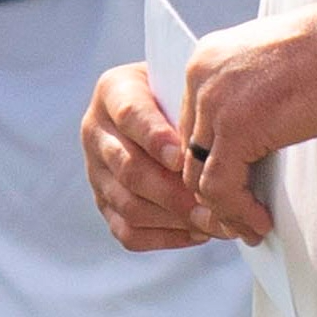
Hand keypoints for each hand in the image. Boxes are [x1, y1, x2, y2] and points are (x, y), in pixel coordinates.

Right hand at [82, 62, 217, 251]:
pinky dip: (164, 237)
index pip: (130, 115)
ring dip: (173, 219)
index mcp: (113, 91)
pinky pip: (128, 231)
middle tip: (211, 203)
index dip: (156, 139)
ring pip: (129, 205)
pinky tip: (197, 233)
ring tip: (212, 222)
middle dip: (172, 191)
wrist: (164, 101)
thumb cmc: (185, 89)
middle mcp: (96, 131)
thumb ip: (192, 101)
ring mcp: (97, 170)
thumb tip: (220, 139)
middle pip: (128, 169)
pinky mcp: (105, 202)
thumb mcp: (184, 79)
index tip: (183, 157)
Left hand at [179, 2, 316, 242]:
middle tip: (238, 216)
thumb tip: (248, 134)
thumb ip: (246, 92)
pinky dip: (238, 211)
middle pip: (189, 151)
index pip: (190, 124)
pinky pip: (221, 186)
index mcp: (206, 60)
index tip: (233, 187)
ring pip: (198, 175)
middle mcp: (200, 78)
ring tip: (250, 227)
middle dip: (213, 190)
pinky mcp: (235, 130)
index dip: (210, 161)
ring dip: (224, 209)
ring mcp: (213, 103)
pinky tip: (260, 221)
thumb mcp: (270, 64)